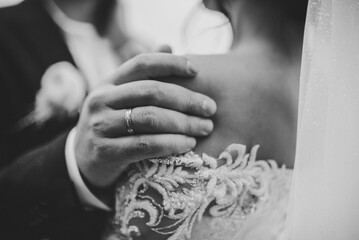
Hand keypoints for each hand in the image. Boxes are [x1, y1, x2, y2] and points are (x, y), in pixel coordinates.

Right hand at [75, 53, 216, 187]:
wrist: (83, 159)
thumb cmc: (111, 123)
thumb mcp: (120, 96)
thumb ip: (143, 74)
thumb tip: (167, 45)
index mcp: (108, 82)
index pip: (142, 64)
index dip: (171, 63)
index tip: (196, 70)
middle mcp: (101, 100)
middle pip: (151, 91)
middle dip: (186, 99)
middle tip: (210, 108)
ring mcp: (101, 126)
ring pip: (150, 118)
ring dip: (184, 123)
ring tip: (205, 127)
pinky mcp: (105, 152)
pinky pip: (145, 145)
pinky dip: (171, 143)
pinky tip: (188, 143)